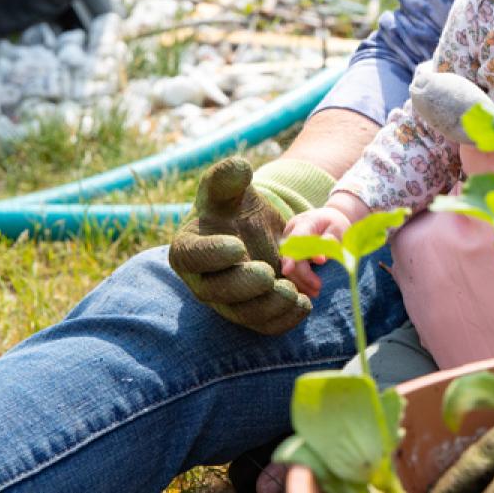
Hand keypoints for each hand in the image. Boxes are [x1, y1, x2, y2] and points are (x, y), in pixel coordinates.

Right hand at [167, 157, 312, 334]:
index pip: (192, 257)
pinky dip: (285, 320)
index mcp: (189, 247)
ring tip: (293, 291)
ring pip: (244, 315)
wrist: (251, 229)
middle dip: (244, 286)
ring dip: (269, 307)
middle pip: (217, 293)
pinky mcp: (251, 313)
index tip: (239, 246)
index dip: (212, 255)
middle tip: (269, 273)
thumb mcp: (230, 188)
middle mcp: (203, 280)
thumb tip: (239, 167)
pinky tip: (304, 303)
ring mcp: (227, 301)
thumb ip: (228, 177)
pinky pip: (265, 327)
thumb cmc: (233, 206)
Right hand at [279, 206, 353, 297]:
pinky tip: (309, 290)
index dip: (291, 256)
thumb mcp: (338, 229)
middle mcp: (291, 233)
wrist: (328, 218)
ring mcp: (288, 243)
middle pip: (290, 257)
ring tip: (316, 293)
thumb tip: (320, 260)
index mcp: (304, 223)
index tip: (290, 270)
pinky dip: (300, 281)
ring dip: (301, 282)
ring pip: (289, 266)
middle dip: (303, 275)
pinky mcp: (289, 254)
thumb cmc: (335, 224)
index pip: (295, 240)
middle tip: (318, 287)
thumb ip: (330, 241)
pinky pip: (292, 269)